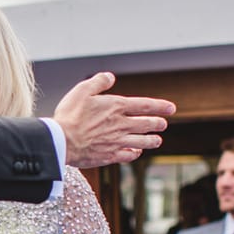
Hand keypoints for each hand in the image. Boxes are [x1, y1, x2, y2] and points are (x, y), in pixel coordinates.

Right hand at [51, 72, 174, 168]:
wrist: (62, 141)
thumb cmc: (70, 115)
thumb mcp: (82, 90)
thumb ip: (98, 82)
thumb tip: (110, 77)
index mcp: (116, 107)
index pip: (145, 105)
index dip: (160, 106)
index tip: (171, 108)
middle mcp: (121, 125)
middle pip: (146, 124)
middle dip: (157, 124)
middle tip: (163, 124)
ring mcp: (117, 142)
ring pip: (141, 142)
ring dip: (151, 140)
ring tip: (157, 140)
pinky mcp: (109, 155)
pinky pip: (128, 156)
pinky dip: (135, 154)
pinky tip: (136, 153)